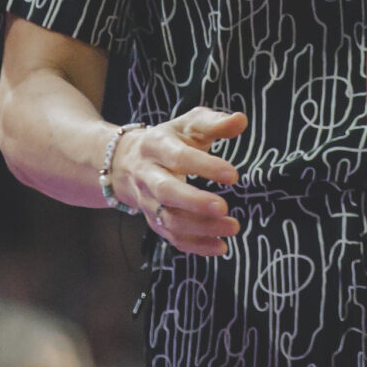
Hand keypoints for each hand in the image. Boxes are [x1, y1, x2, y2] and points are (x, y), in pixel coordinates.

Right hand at [109, 108, 246, 255]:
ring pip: (169, 220)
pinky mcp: (153, 221)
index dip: (205, 166)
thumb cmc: (169, 140)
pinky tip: (221, 246)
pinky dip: (195, 245)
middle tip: (224, 207)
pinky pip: (171, 237)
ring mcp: (148, 202)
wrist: (125, 162)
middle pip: (166, 192)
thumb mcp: (188, 125)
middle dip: (194, 202)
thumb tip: (241, 120)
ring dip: (201, 228)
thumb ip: (214, 123)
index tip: (233, 175)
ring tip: (232, 227)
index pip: (179, 157)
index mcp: (157, 146)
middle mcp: (148, 175)